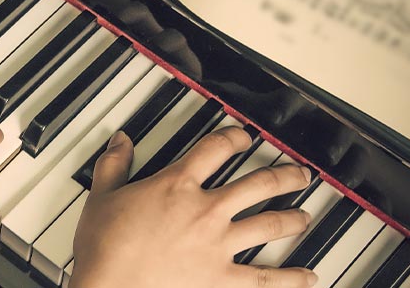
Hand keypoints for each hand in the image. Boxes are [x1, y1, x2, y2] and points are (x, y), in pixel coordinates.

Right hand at [72, 128, 317, 287]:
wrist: (108, 284)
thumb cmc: (103, 246)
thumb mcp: (102, 196)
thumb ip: (114, 165)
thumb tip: (120, 141)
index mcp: (176, 184)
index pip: (215, 149)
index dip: (234, 137)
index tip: (243, 137)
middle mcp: (205, 210)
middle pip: (258, 183)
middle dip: (284, 175)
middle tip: (297, 174)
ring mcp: (218, 244)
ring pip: (269, 224)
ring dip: (293, 218)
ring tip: (304, 216)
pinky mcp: (220, 277)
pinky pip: (264, 277)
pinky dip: (290, 278)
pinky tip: (308, 277)